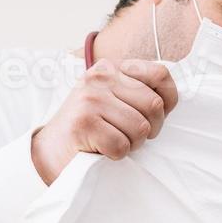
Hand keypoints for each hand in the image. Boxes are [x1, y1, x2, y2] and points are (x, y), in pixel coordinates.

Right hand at [31, 58, 179, 183]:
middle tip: (129, 134)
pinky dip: (116, 154)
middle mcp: (100, 77)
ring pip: (140, 128)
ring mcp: (90, 98)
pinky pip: (121, 145)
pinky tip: (101, 148)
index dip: (168, 101)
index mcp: (112, 68)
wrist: (53, 149)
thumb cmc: (93, 127)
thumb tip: (168, 100)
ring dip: (132, 144)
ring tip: (113, 140)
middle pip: (154, 105)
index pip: (160, 74)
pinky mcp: (83, 122)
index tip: (152, 115)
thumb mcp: (117, 100)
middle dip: (150, 128)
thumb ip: (140, 92)